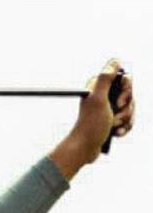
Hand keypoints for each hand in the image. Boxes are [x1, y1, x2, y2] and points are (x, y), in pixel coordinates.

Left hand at [50, 60, 134, 178]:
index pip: (124, 78)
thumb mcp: (98, 99)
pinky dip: (124, 128)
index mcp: (99, 88)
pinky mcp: (111, 121)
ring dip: (125, 119)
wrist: (84, 149)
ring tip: (112, 126)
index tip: (119, 101)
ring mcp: (108, 109)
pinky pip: (128, 121)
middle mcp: (104, 96)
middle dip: (126, 108)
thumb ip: (105, 79)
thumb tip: (114, 61)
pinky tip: (115, 134)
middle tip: (114, 116)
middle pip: (130, 95)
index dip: (127, 90)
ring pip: (130, 108)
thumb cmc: (90, 125)